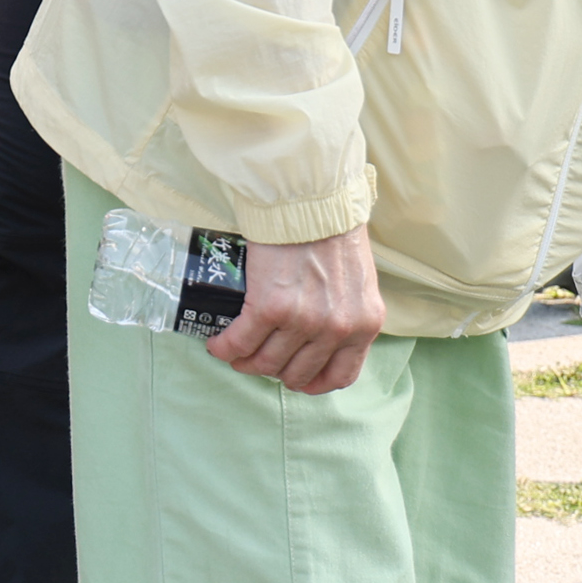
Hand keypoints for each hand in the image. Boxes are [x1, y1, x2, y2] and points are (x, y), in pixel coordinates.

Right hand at [206, 225, 382, 393]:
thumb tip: (322, 332)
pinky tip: (217, 344)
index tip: (299, 378)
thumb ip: (347, 311)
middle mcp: (336, 329)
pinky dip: (225, 347)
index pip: (341, 376)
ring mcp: (303, 321)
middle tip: (260, 358)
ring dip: (246, 362)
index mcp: (364, 325)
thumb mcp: (358, 281)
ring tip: (235, 352)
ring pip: (267, 363)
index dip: (314, 382)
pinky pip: (242, 342)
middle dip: (275, 371)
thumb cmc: (332, 230)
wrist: (309, 200)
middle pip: (298, 373)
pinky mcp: (269, 308)